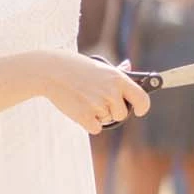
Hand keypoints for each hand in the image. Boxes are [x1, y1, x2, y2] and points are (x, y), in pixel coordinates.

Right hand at [35, 53, 150, 132]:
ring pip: (107, 120)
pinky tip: (79, 108)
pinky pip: (95, 128)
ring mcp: (98, 105)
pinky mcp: (85, 116)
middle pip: (122, 114)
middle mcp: (111, 93)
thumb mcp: (99, 65)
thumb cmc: (75, 66)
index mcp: (118, 79)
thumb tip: (128, 67)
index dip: (142, 107)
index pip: (142, 98)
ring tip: (84, 99)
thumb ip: (116, 71)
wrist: (50, 71)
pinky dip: (88, 122)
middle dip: (112, 111)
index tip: (140, 110)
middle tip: (98, 99)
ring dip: (98, 115)